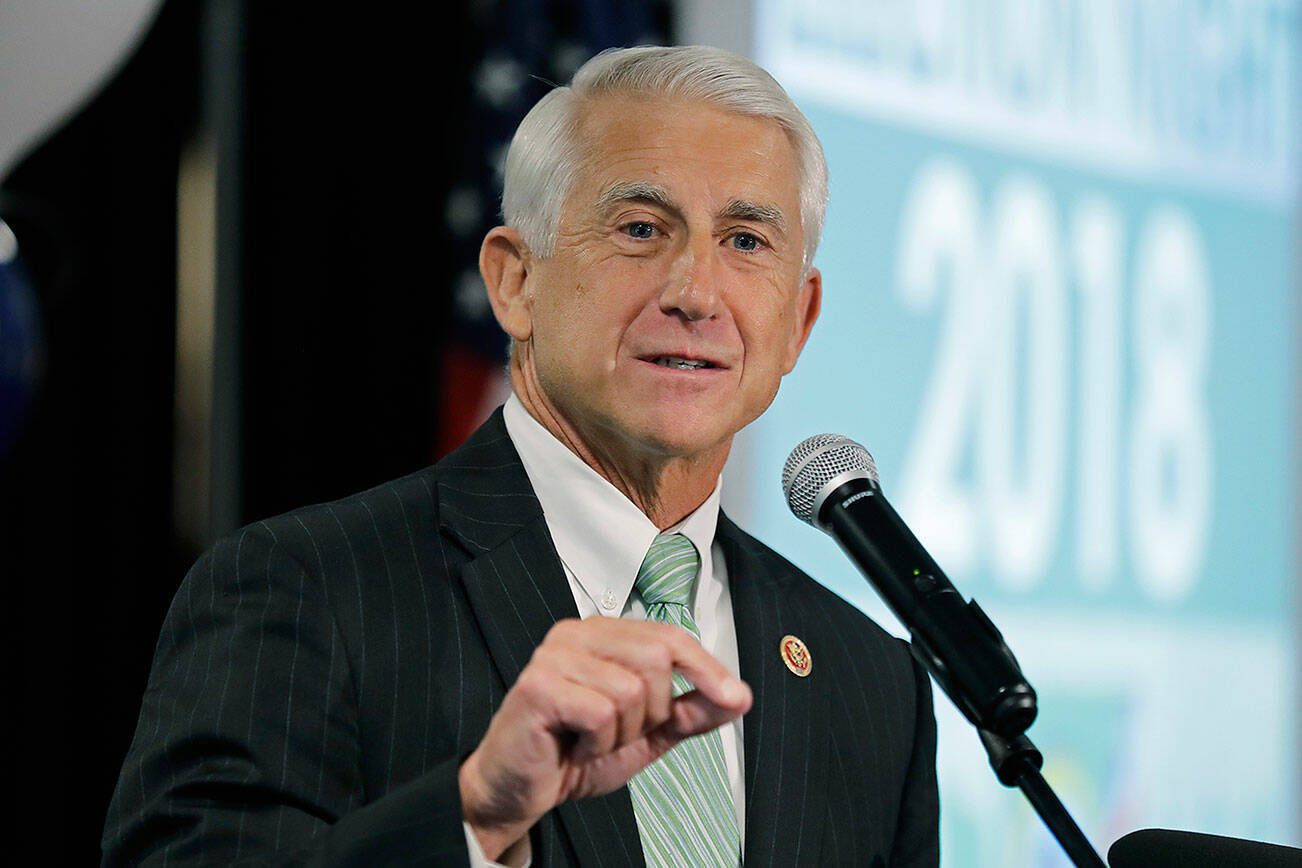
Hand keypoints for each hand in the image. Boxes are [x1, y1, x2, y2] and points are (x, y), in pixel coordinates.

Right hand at [458, 617, 751, 859]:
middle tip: (620, 733)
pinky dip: (597, 743)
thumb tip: (739, 697)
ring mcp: (553, 655)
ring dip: (622, 732)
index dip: (706, 667)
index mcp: (602, 633)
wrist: (518, 791)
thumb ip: (689, 712)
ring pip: (631, 688)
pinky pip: (602, 712)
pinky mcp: (538, 684)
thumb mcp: (645, 735)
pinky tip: (574, 746)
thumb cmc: (573, 755)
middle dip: (653, 710)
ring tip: (591, 741)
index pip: (669, 636)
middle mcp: (575, 633)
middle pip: (656, 657)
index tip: (736, 697)